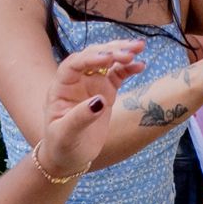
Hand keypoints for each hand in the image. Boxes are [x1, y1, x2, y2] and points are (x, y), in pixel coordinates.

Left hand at [38, 40, 144, 179]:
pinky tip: (141, 66)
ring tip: (140, 47)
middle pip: (93, 57)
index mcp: (61, 87)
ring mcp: (92, 84)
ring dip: (122, 53)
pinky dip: (129, 69)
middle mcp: (76, 81)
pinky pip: (118, 75)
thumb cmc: (62, 146)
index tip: (108, 59)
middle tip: (130, 51)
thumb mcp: (66, 134)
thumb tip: (100, 101)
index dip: (90, 58)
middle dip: (111, 51)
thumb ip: (80, 117)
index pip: (74, 64)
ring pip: (107, 61)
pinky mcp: (106, 92)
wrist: (69, 156)